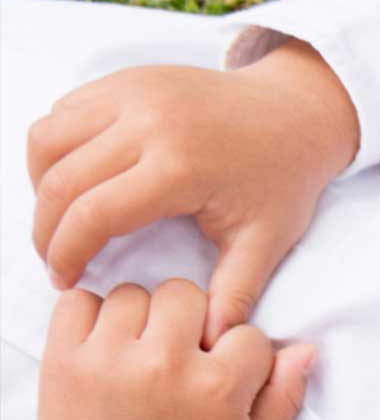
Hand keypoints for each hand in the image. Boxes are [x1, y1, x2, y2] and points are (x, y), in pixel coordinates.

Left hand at [22, 281, 313, 419]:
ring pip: (133, 294)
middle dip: (190, 323)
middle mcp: (164, 366)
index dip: (239, 354)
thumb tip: (304, 349)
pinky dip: (89, 315)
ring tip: (140, 355)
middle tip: (180, 358)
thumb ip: (282, 400)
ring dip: (141, 318)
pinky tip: (104, 346)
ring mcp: (108, 360)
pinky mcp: (64, 361)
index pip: (246, 332)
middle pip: (187, 295)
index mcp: (217, 389)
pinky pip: (76, 301)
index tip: (222, 377)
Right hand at [26, 39, 357, 348]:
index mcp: (180, 165)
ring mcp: (133, 91)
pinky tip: (77, 180)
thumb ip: (235, 292)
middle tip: (56, 259)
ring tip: (64, 220)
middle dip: (46, 229)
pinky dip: (55, 147)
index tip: (66, 280)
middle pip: (59, 181)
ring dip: (42, 184)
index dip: (66, 254)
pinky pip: (63, 111)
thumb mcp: (267, 240)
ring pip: (47, 140)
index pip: (92, 214)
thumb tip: (211, 342)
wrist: (298, 112)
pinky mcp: (127, 77)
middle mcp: (149, 121)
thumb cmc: (283, 179)